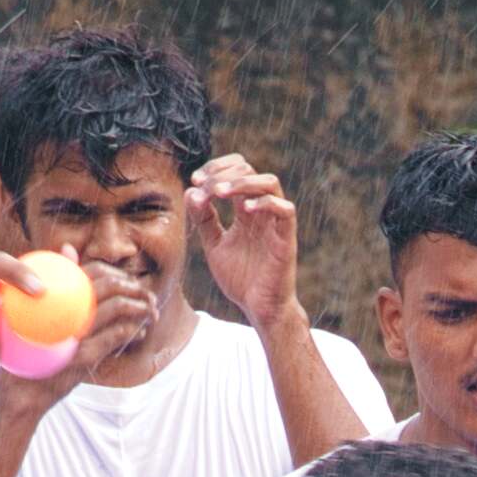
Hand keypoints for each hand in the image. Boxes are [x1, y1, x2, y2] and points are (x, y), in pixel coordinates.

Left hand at [188, 156, 303, 325]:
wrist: (258, 307)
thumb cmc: (241, 279)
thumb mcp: (214, 245)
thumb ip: (204, 220)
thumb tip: (190, 191)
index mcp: (245, 210)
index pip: (235, 171)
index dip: (215, 168)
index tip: (195, 181)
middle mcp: (261, 211)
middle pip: (249, 170)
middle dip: (222, 173)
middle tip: (204, 186)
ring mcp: (275, 222)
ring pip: (269, 182)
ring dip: (242, 182)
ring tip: (219, 192)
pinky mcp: (286, 238)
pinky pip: (285, 210)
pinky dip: (265, 203)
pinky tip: (244, 209)